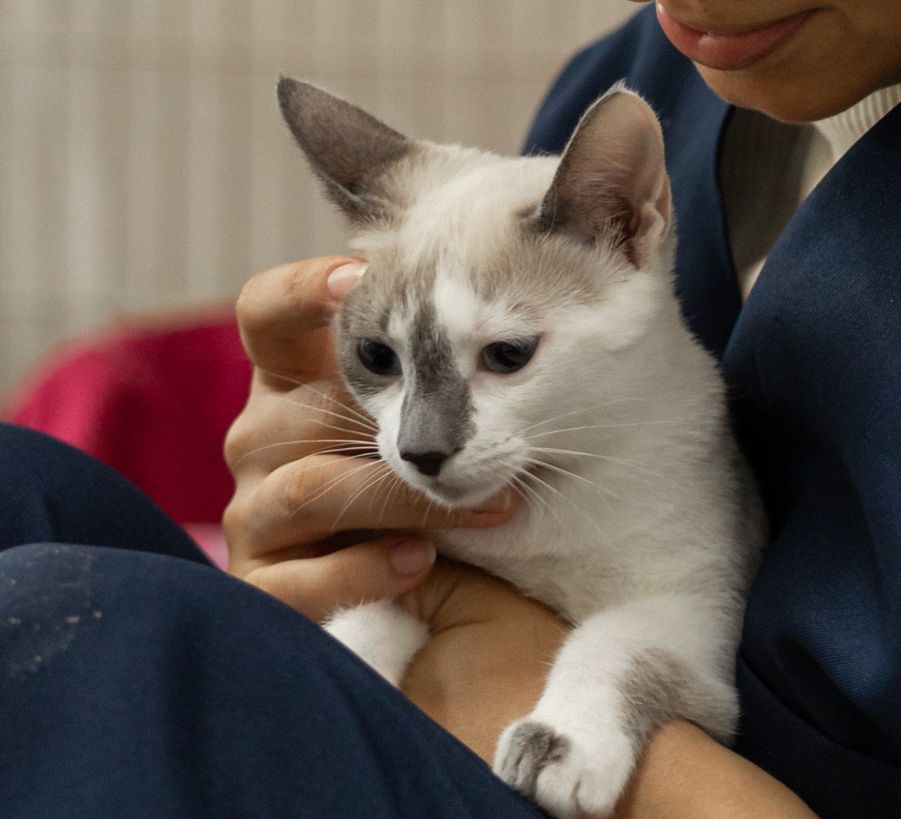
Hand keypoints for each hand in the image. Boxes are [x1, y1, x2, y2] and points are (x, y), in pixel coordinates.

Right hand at [223, 255, 515, 620]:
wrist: (419, 603)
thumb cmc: (432, 483)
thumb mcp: (432, 412)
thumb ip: (440, 358)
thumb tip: (517, 269)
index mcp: (295, 381)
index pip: (265, 314)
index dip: (299, 290)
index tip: (360, 279)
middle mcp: (263, 437)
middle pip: (304, 407)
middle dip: (394, 419)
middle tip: (482, 430)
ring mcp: (256, 511)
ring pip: (311, 488)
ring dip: (402, 496)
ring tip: (490, 505)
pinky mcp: (263, 584)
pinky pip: (301, 577)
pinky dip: (366, 568)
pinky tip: (420, 562)